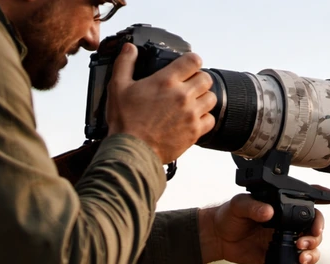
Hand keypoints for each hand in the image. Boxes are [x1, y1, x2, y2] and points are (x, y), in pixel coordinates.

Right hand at [105, 45, 216, 164]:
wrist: (133, 149)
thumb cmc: (125, 120)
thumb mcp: (118, 86)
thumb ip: (125, 63)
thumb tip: (130, 48)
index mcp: (166, 81)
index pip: (193, 61)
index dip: (193, 60)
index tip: (189, 64)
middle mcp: (183, 96)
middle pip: (206, 79)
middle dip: (199, 78)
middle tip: (190, 84)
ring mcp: (191, 114)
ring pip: (211, 98)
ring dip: (204, 97)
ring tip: (193, 101)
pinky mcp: (195, 131)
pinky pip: (210, 119)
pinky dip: (205, 118)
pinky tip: (193, 118)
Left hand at [197, 194, 324, 263]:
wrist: (220, 238)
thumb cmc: (229, 216)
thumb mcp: (239, 206)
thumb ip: (253, 206)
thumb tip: (268, 212)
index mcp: (283, 207)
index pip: (308, 204)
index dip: (320, 207)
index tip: (322, 215)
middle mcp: (290, 223)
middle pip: (314, 229)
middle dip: (314, 238)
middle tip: (301, 244)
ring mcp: (288, 240)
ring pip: (312, 247)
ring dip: (313, 254)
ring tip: (301, 260)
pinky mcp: (283, 255)